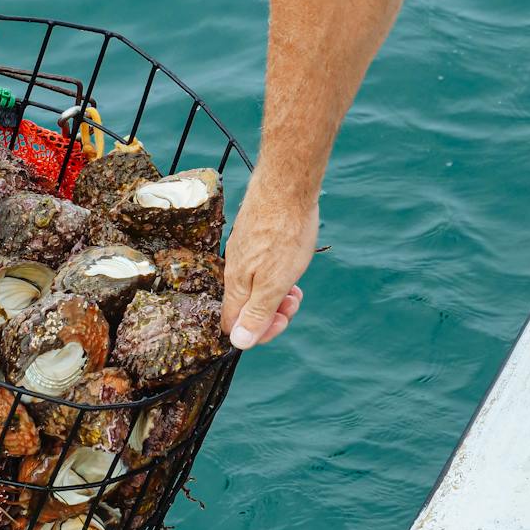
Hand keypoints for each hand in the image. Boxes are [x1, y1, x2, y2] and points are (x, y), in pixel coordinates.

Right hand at [222, 175, 317, 348]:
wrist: (286, 187)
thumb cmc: (284, 234)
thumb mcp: (276, 283)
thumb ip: (257, 313)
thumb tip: (239, 343)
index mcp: (237, 285)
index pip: (233, 325)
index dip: (257, 333)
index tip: (280, 322)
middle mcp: (234, 270)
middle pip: (246, 308)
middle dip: (272, 313)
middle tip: (293, 301)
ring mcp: (242, 252)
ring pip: (255, 287)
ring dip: (277, 294)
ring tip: (296, 285)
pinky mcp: (252, 237)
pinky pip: (259, 267)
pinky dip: (277, 274)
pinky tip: (292, 264)